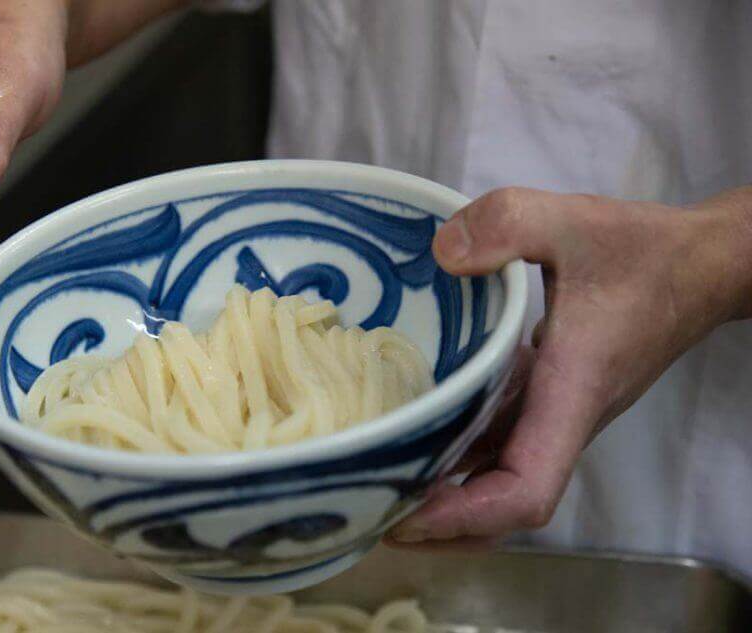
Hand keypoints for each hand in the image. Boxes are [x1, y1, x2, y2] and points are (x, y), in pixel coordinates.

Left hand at [387, 186, 751, 545]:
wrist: (698, 266)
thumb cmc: (643, 250)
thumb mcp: (572, 220)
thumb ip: (508, 224)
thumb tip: (441, 254)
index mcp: (570, 395)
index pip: (526, 491)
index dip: (466, 515)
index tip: (408, 514)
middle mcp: (561, 420)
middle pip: (501, 508)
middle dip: (439, 525)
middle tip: (366, 507)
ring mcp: (554, 413)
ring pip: (497, 479)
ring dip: (443, 494)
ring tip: (373, 479)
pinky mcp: (548, 398)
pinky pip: (499, 443)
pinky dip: (457, 453)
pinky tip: (412, 429)